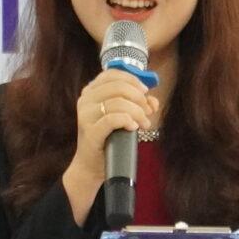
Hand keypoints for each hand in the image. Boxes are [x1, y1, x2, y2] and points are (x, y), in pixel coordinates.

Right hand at [61, 69, 161, 219]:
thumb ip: (139, 104)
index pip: (112, 74)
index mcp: (91, 91)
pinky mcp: (90, 131)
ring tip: (144, 124)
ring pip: (117, 102)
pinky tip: (134, 127)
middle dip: (139, 98)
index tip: (145, 91)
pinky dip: (127, 120)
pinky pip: (112, 119)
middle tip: (148, 111)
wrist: (93, 164)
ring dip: (138, 112)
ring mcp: (85, 115)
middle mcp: (85, 100)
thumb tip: (153, 102)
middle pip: (118, 87)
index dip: (132, 80)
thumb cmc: (111, 137)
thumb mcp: (125, 116)